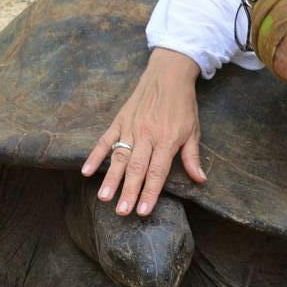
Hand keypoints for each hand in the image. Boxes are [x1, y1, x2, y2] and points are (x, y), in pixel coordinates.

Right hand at [81, 49, 204, 214]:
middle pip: (136, 169)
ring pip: (119, 157)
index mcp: (167, 140)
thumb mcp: (193, 130)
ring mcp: (131, 128)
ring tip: (104, 197)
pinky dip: (95, 156)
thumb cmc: (183, 105)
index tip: (143, 211)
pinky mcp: (119, 121)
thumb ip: (192, 157)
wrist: (168, 74)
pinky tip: (86, 172)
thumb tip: (200, 180)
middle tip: (121, 211)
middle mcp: (147, 135)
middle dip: (128, 191)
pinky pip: (105, 140)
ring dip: (110, 179)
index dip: (150, 192)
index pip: (157, 172)